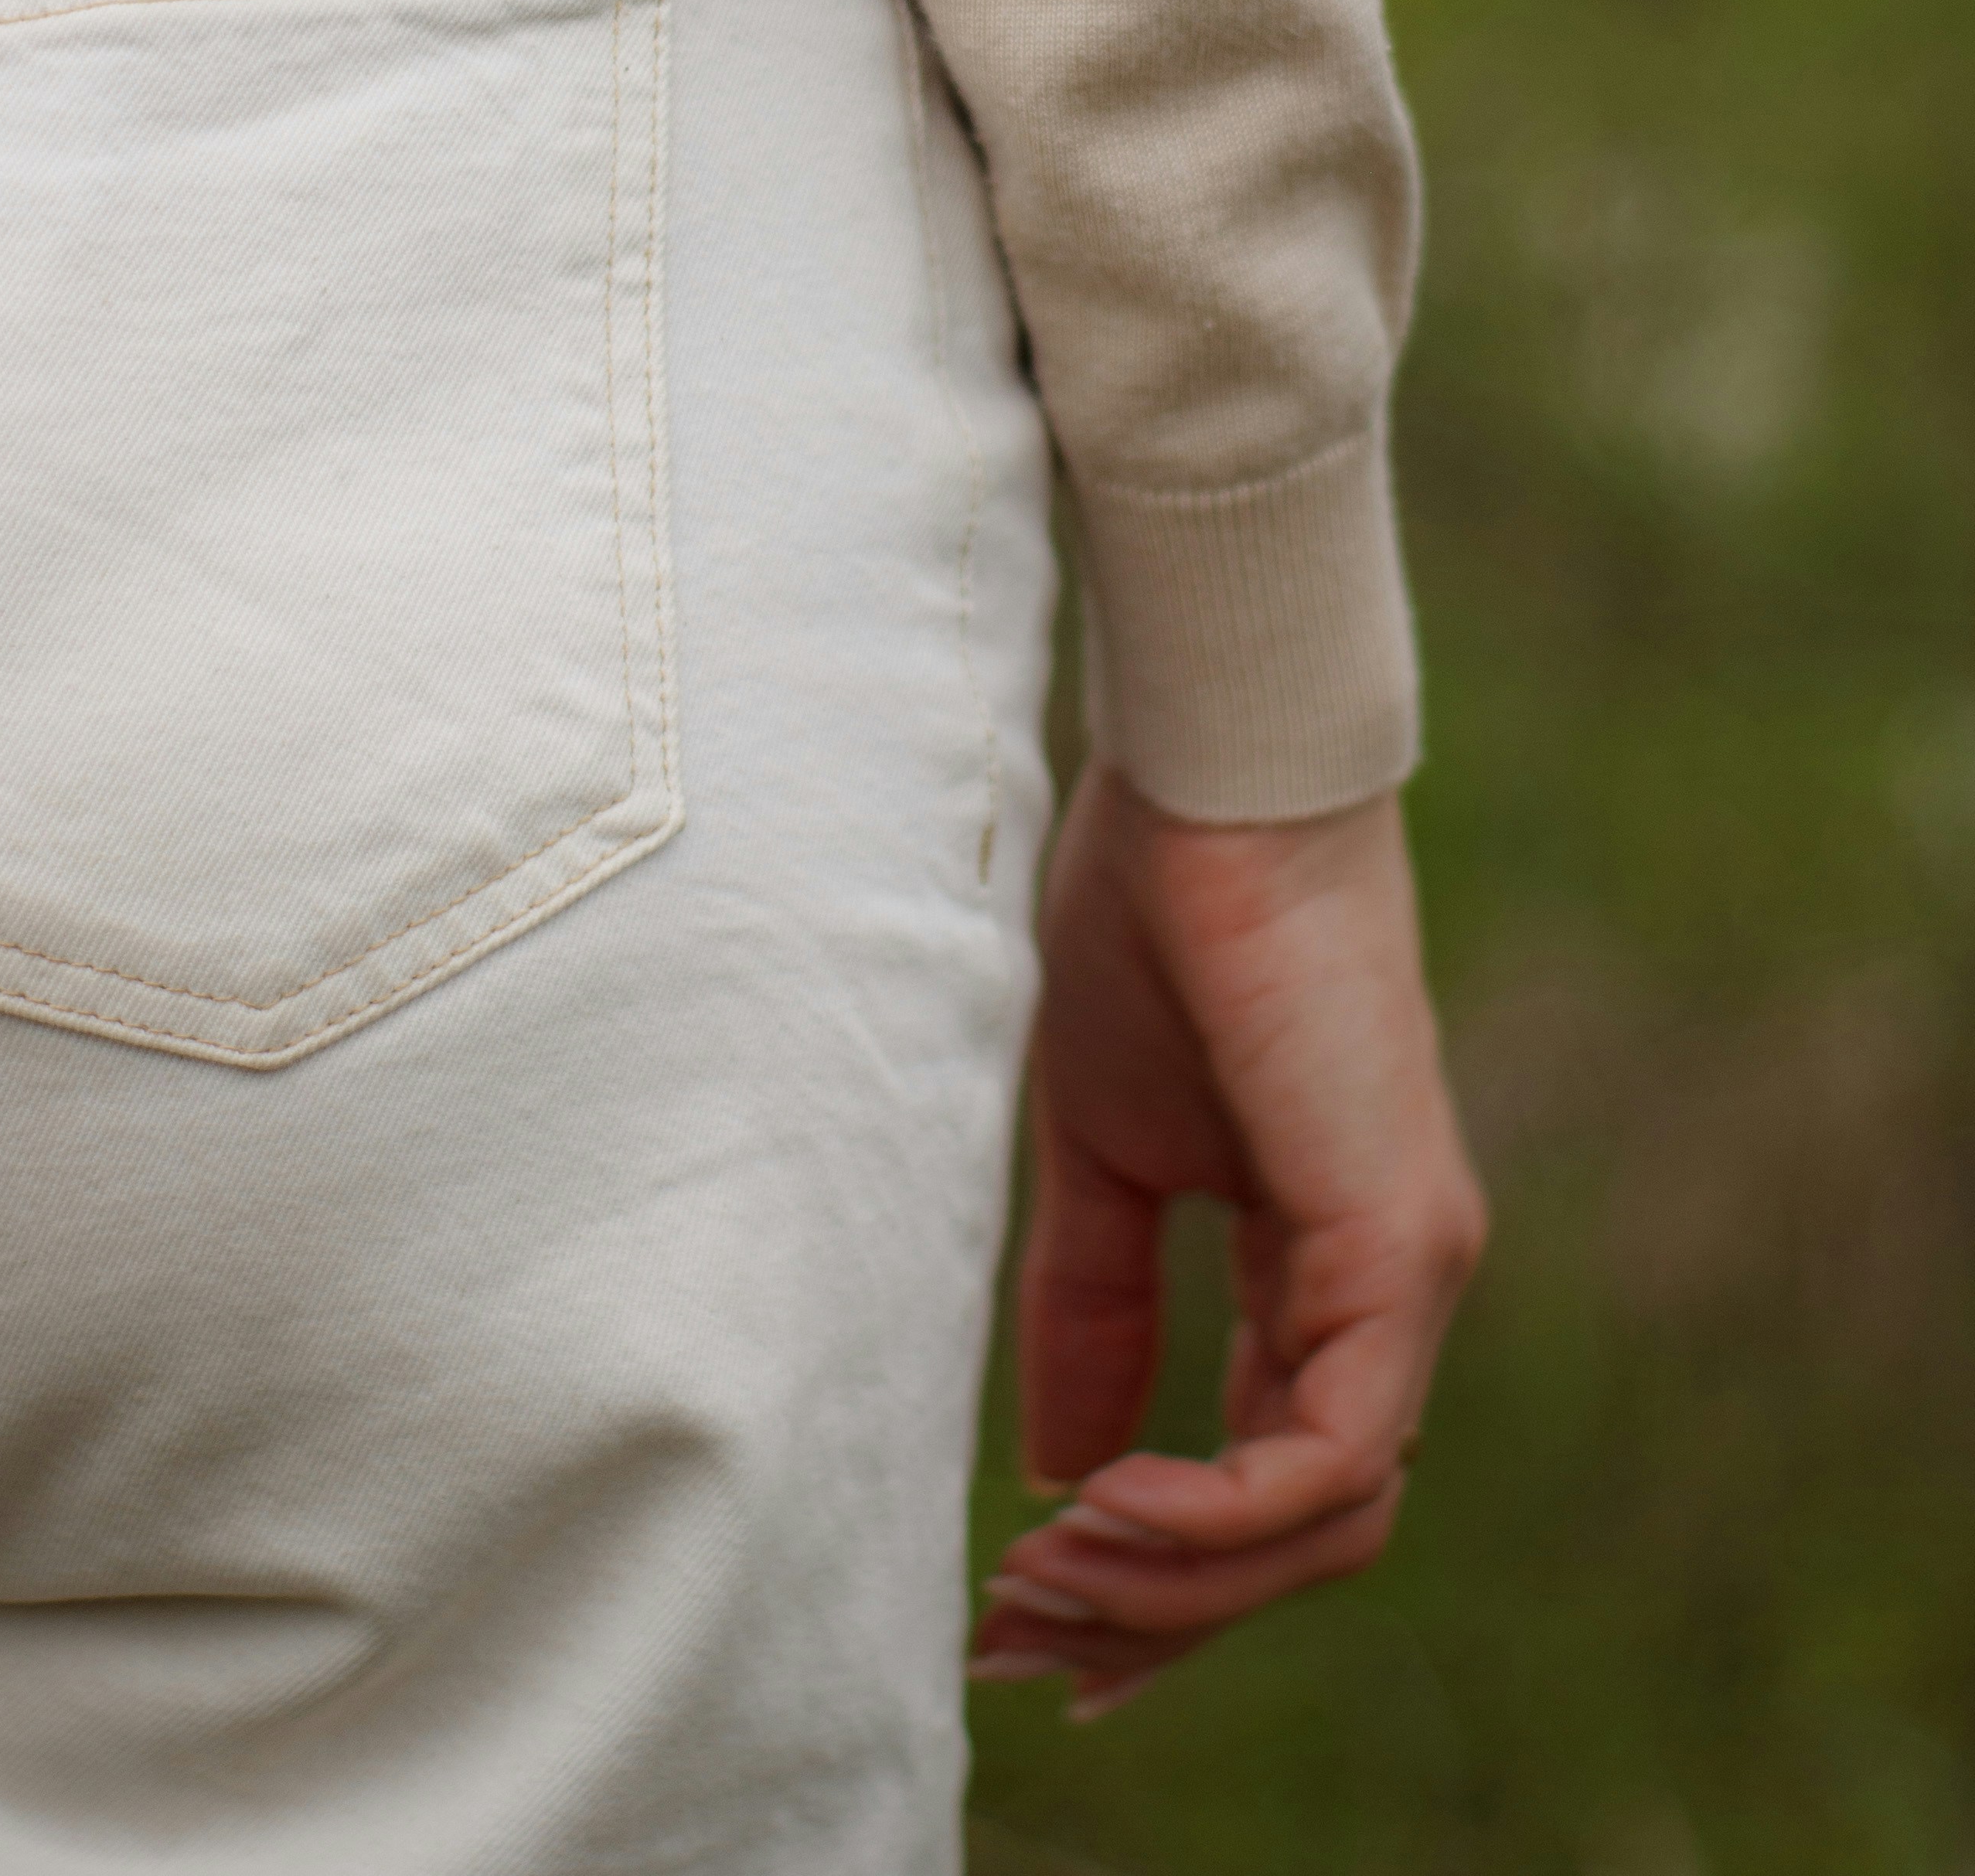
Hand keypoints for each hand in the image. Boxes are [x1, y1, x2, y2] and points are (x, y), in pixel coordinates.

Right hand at [970, 765, 1484, 1721]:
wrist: (1208, 786)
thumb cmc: (1154, 921)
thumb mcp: (1100, 1151)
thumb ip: (1092, 1304)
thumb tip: (1066, 1462)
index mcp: (1319, 1263)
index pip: (1273, 1475)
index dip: (1161, 1569)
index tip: (1029, 1614)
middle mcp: (1387, 1286)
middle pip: (1307, 1532)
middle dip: (1159, 1613)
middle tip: (1019, 1641)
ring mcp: (1408, 1271)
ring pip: (1330, 1520)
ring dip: (1176, 1583)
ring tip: (1044, 1581)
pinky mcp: (1397, 1244)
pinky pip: (1336, 1452)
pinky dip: (1222, 1514)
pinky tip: (1109, 1509)